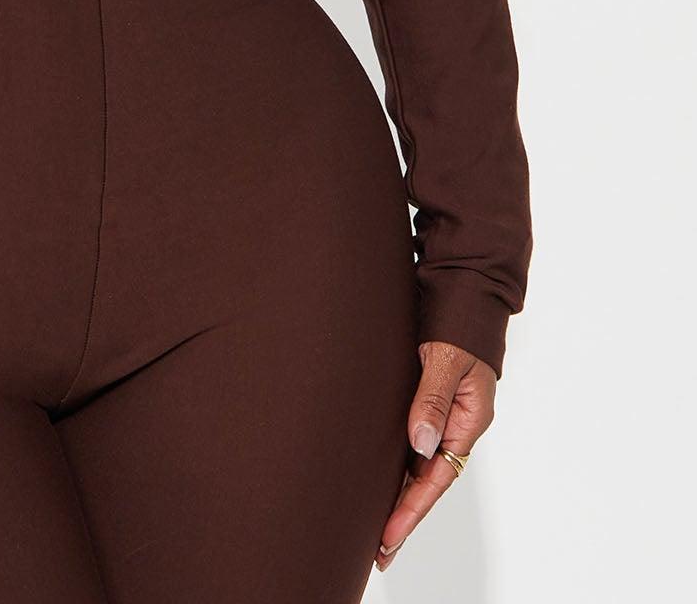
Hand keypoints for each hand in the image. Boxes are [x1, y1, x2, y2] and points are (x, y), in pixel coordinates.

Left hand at [375, 339, 493, 572]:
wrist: (463, 292)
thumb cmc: (458, 323)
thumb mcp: (446, 359)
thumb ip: (432, 399)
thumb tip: (421, 443)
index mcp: (467, 421)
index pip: (438, 478)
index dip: (412, 509)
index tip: (389, 536)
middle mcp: (455, 425)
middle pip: (429, 482)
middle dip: (404, 516)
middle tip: (380, 552)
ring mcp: (442, 416)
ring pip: (421, 467)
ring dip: (400, 496)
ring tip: (376, 530)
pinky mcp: (427, 402)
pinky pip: (413, 444)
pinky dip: (399, 467)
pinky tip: (381, 481)